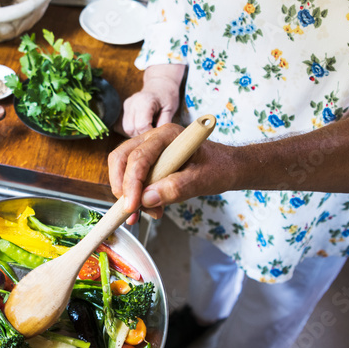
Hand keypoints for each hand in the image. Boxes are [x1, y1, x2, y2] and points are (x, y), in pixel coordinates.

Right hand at [108, 123, 229, 223]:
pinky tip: (149, 208)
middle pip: (121, 157)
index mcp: (168, 135)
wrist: (226, 167)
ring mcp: (149, 148)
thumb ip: (175, 188)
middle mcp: (154, 137)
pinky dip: (134, 194)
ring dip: (126, 193)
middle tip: (131, 211)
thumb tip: (147, 199)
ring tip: (146, 213)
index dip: (132, 183)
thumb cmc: (218, 168)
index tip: (132, 206)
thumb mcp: (202, 181)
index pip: (139, 157)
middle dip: (122, 186)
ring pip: (122, 167)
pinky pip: (131, 176)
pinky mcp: (148, 161)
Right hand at [120, 64, 185, 135]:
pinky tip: (145, 124)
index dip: (150, 133)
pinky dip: (135, 128)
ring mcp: (127, 105)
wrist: (161, 83)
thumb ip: (164, 124)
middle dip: (143, 134)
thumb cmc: (167, 95)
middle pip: (132, 129)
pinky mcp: (126, 107)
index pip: (142, 126)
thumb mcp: (170, 109)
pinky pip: (127, 124)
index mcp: (145, 101)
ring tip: (149, 128)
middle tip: (154, 132)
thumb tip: (159, 137)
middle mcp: (133, 103)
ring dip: (138, 132)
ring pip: (127, 128)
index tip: (158, 134)